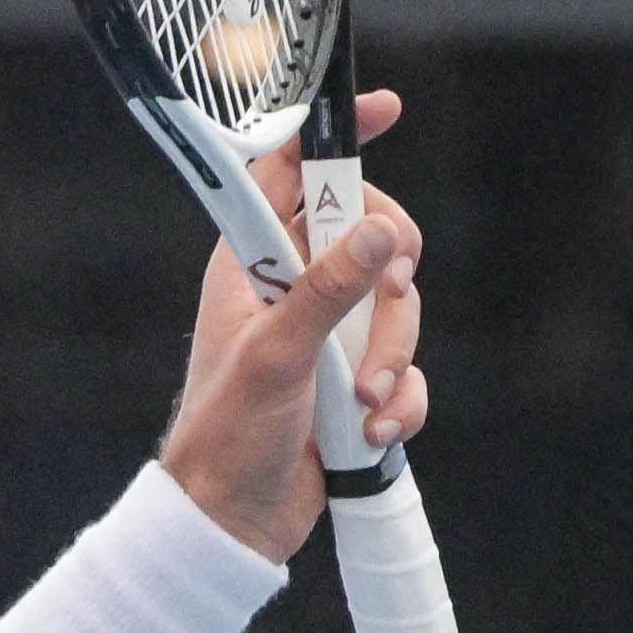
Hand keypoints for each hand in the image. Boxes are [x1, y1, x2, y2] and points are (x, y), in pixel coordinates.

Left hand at [155, 116, 424, 557]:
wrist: (232, 523)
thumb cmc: (227, 436)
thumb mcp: (277, 356)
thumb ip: (328, 290)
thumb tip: (378, 232)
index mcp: (251, 263)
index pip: (291, 174)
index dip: (334, 137)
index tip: (385, 110)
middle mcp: (291, 289)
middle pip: (369, 236)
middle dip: (389, 277)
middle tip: (393, 292)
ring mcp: (327, 335)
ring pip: (396, 309)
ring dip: (391, 358)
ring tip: (362, 402)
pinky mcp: (353, 382)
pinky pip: (405, 369)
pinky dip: (400, 402)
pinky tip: (373, 433)